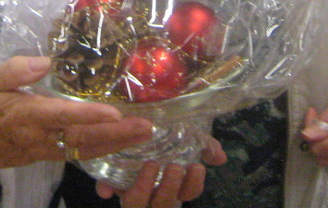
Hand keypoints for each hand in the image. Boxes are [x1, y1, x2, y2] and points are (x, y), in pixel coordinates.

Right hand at [0, 56, 153, 168]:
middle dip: (116, 135)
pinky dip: (97, 151)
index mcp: (23, 116)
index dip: (90, 116)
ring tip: (141, 136)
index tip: (116, 113)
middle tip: (146, 128)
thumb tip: (45, 61)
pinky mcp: (39, 157)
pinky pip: (72, 156)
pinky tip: (113, 144)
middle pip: (81, 140)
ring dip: (113, 144)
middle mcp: (35, 138)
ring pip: (81, 151)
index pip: (63, 116)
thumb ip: (14, 70)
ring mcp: (39, 151)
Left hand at [94, 136, 226, 207]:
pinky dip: (107, 188)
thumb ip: (204, 147)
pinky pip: (109, 190)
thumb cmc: (163, 139)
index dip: (193, 186)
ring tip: (151, 165)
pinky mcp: (113, 182)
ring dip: (143, 188)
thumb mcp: (183, 140)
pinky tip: (107, 186)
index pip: (187, 194)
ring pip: (135, 204)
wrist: (132, 127)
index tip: (196, 167)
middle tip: (175, 167)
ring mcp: (132, 190)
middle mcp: (152, 193)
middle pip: (162, 205)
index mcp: (172, 185)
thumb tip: (221, 156)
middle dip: (170, 189)